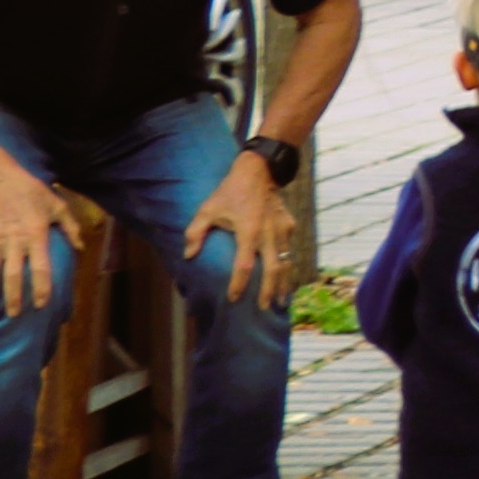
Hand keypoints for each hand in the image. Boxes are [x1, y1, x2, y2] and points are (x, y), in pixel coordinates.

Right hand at [0, 173, 65, 325]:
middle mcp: (13, 241)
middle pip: (12, 276)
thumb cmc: (30, 191)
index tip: (40, 304)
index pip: (40, 268)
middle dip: (13, 298)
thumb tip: (81, 247)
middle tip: (14, 315)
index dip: (40, 288)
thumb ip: (70, 226)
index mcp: (35, 235)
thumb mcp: (57, 205)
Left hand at [188, 156, 294, 307]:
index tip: (232, 298)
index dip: (238, 284)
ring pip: (286, 261)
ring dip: (283, 283)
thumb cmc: (230, 191)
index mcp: (248, 230)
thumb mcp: (207, 209)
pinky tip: (285, 278)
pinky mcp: (289, 225)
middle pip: (273, 269)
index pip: (244, 264)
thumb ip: (195, 233)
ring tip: (280, 301)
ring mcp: (282, 229)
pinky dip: (288, 266)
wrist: (260, 170)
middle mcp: (268, 233)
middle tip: (263, 308)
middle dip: (268, 291)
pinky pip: (289, 250)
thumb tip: (188, 256)